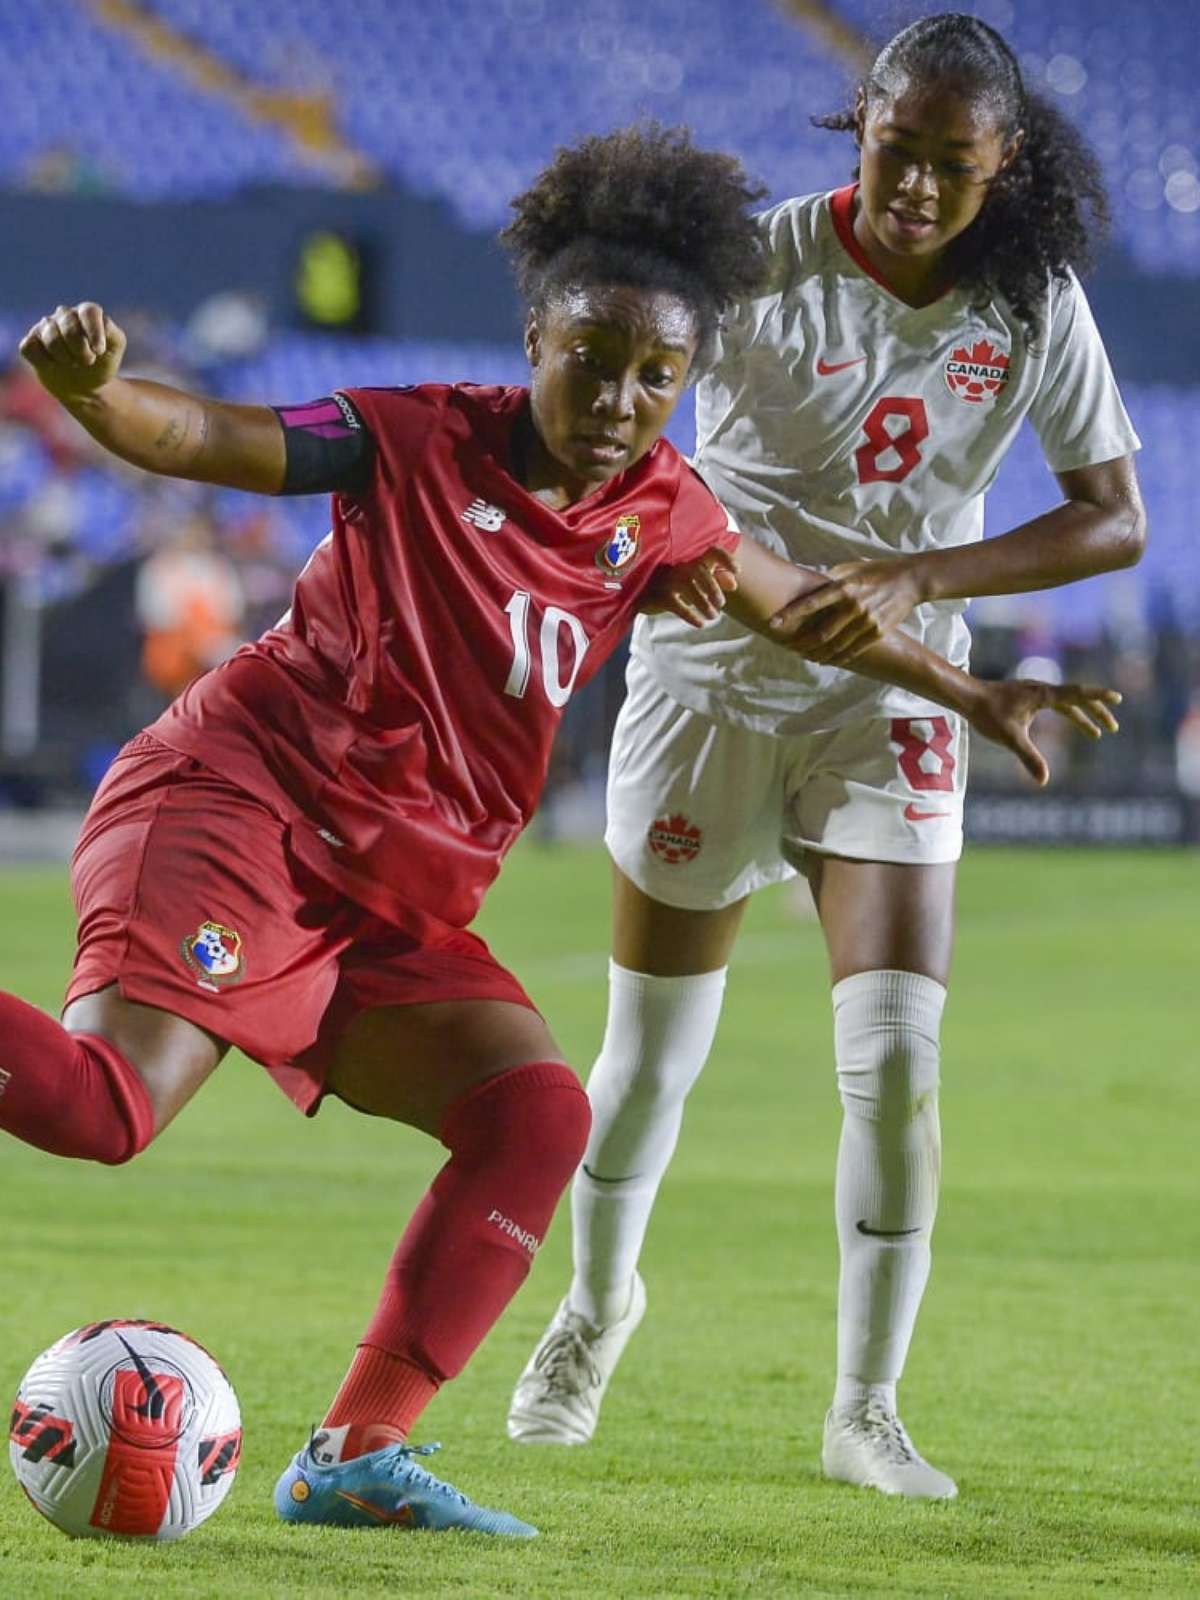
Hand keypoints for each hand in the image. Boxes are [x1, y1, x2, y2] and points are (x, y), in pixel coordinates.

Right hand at [19, 302, 126, 403]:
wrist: (84, 386)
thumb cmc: (101, 363)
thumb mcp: (115, 350)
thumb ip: (113, 334)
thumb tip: (100, 327)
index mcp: (86, 313)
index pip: (89, 311)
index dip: (94, 331)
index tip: (98, 351)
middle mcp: (64, 315)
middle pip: (69, 327)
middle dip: (81, 350)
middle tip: (88, 361)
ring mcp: (45, 327)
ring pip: (50, 338)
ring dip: (64, 358)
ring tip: (72, 363)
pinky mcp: (30, 341)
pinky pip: (30, 348)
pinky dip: (44, 362)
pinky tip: (53, 365)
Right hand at [641, 546, 738, 627]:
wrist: (640, 594)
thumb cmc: (672, 585)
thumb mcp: (694, 581)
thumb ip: (715, 579)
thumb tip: (734, 584)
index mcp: (691, 560)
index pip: (711, 551)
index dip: (725, 558)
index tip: (738, 570)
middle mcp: (680, 566)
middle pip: (700, 571)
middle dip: (713, 588)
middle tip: (721, 604)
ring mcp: (668, 580)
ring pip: (690, 588)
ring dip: (704, 604)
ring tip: (713, 616)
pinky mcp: (659, 596)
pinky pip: (678, 605)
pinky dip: (691, 615)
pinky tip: (700, 623)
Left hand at [768, 558, 923, 663]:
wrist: (910, 580)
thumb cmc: (876, 571)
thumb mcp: (851, 568)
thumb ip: (829, 578)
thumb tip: (804, 583)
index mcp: (844, 587)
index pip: (811, 603)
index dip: (790, 614)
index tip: (773, 623)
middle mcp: (854, 605)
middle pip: (821, 632)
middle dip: (802, 643)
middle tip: (789, 646)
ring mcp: (867, 621)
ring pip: (836, 646)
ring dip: (817, 654)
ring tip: (805, 656)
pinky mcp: (878, 632)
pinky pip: (853, 651)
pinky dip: (837, 658)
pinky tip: (825, 660)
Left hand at [967, 679, 1120, 784]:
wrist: (967, 697)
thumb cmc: (987, 714)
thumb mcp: (1010, 739)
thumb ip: (1029, 758)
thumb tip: (1044, 781)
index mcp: (1043, 695)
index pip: (1078, 694)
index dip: (1099, 697)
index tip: (1118, 698)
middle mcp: (1043, 690)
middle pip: (1078, 699)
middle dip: (1096, 713)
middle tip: (1113, 728)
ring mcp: (1036, 691)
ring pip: (1067, 702)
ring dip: (1083, 717)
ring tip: (1095, 734)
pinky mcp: (1028, 696)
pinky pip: (1056, 704)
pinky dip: (1068, 714)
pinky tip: (1070, 722)